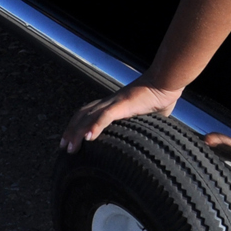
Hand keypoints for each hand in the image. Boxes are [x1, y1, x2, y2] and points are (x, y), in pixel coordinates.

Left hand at [59, 80, 182, 154]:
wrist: (167, 81)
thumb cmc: (160, 97)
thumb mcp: (148, 117)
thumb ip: (142, 127)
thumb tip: (146, 141)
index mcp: (114, 104)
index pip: (88, 113)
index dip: (77, 125)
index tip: (71, 140)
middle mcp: (110, 102)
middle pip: (82, 114)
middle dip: (71, 131)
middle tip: (63, 147)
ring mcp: (115, 102)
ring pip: (89, 117)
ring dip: (77, 132)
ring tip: (70, 148)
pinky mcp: (123, 104)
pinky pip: (105, 116)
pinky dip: (95, 127)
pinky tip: (88, 138)